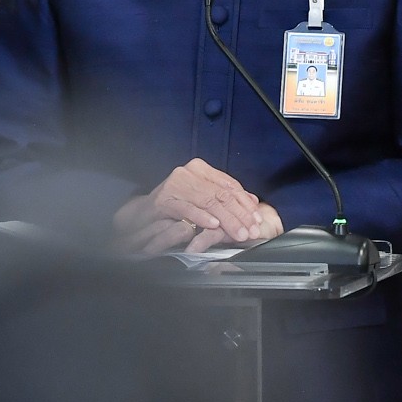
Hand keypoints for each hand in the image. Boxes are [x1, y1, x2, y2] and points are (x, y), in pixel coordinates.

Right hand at [111, 159, 269, 253]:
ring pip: (208, 202)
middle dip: (240, 215)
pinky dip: (202, 217)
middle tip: (251, 230)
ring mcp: (176, 184)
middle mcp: (189, 172)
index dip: (245, 203)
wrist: (144, 214)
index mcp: (200, 169)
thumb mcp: (204, 200)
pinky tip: (213, 225)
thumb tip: (253, 200)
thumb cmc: (176, 206)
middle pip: (221, 194)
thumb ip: (225, 198)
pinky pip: (188, 208)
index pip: (229, 185)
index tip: (257, 219)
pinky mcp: (164, 199)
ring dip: (226, 220)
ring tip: (238, 232)